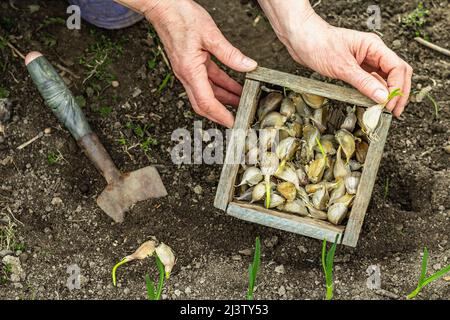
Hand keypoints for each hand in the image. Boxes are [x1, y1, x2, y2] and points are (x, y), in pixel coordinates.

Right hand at [144, 0, 257, 126]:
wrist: (163, 7)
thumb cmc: (180, 17)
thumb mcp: (211, 34)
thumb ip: (230, 54)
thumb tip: (248, 66)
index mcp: (190, 71)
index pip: (206, 101)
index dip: (220, 114)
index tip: (232, 122)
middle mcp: (186, 75)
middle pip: (203, 103)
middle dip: (221, 113)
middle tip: (237, 118)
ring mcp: (187, 71)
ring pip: (206, 93)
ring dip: (223, 99)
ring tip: (241, 101)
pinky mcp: (190, 65)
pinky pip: (206, 80)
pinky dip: (220, 85)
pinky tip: (233, 87)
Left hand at [258, 0, 411, 116]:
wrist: (300, 39)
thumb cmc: (318, 43)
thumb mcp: (342, 67)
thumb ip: (363, 83)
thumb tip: (382, 97)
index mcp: (374, 46)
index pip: (397, 68)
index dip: (397, 88)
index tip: (390, 104)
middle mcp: (372, 53)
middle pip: (396, 74)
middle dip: (397, 93)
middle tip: (393, 112)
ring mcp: (364, 61)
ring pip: (383, 79)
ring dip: (386, 94)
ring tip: (383, 111)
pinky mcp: (354, 68)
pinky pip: (369, 82)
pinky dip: (372, 93)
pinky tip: (371, 103)